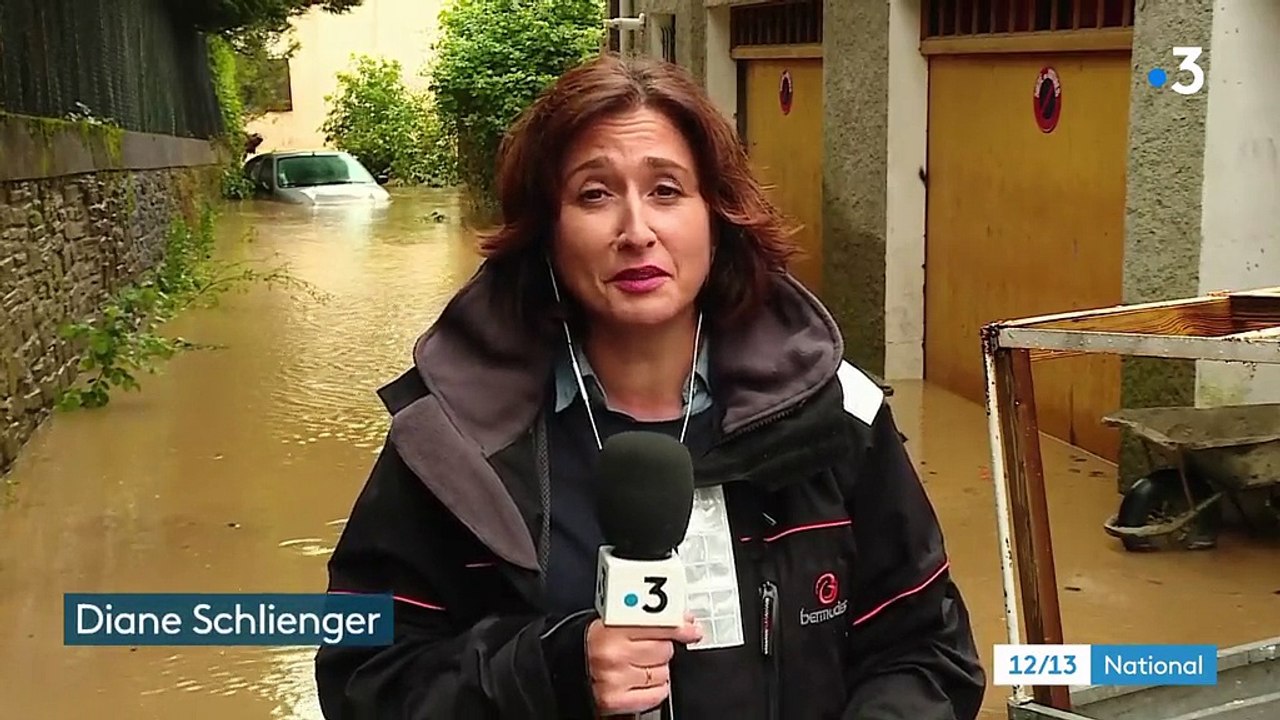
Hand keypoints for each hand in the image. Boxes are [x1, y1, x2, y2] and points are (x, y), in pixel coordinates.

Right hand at [586, 612, 702, 714]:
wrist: (569, 666)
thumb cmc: (595, 642)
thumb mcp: (614, 621)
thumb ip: (647, 618)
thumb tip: (684, 621)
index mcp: (611, 627)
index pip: (657, 624)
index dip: (678, 626)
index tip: (691, 628)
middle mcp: (613, 654)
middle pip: (665, 649)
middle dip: (661, 647)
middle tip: (645, 646)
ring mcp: (615, 679)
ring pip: (664, 672)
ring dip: (658, 668)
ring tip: (637, 663)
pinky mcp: (616, 700)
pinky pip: (657, 694)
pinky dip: (655, 688)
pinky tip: (640, 680)